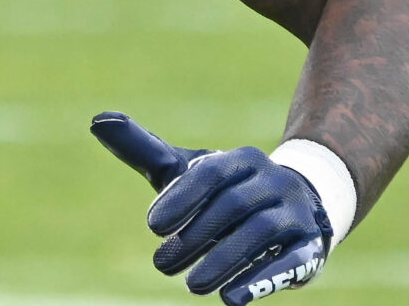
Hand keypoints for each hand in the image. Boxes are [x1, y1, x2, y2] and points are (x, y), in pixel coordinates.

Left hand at [93, 113, 337, 302]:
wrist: (294, 207)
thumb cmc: (224, 192)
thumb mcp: (185, 170)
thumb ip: (144, 149)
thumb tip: (97, 120)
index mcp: (241, 159)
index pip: (211, 173)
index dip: (181, 198)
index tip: (152, 227)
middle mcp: (273, 180)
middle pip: (232, 206)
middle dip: (195, 237)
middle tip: (161, 265)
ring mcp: (295, 212)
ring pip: (260, 233)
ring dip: (223, 261)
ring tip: (191, 285)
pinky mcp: (311, 245)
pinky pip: (289, 261)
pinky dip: (261, 281)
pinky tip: (231, 300)